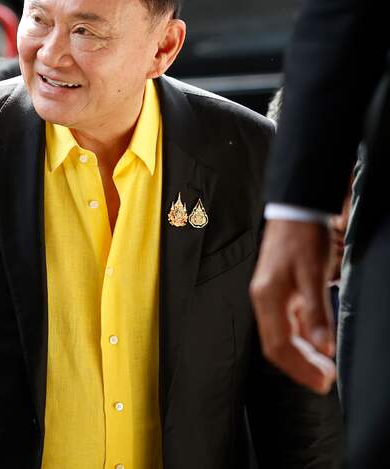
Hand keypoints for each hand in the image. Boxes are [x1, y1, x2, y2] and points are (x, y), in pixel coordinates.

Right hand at [250, 219, 336, 392]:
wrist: (295, 210)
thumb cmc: (302, 238)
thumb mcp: (313, 275)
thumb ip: (317, 313)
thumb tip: (323, 348)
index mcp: (268, 298)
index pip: (279, 346)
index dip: (300, 368)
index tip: (323, 382)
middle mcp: (264, 300)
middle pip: (276, 346)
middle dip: (300, 367)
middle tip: (326, 381)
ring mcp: (270, 297)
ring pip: (281, 336)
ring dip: (302, 355)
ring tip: (326, 368)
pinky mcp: (279, 292)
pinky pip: (286, 323)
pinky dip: (302, 339)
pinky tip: (318, 343)